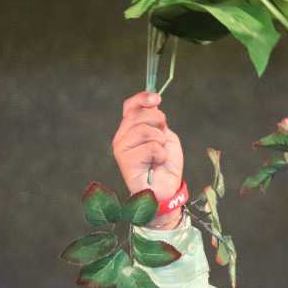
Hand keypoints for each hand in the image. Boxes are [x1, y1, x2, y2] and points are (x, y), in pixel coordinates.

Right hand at [112, 92, 183, 225]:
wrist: (166, 188)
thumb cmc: (165, 163)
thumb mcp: (165, 136)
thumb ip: (157, 121)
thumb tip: (153, 102)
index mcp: (130, 128)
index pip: (130, 106)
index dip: (142, 98)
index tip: (157, 98)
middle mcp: (122, 136)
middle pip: (139, 114)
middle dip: (158, 123)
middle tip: (162, 140)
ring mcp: (121, 148)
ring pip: (144, 129)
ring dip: (160, 141)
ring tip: (159, 154)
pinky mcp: (125, 161)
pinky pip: (151, 146)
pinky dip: (161, 154)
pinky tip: (156, 163)